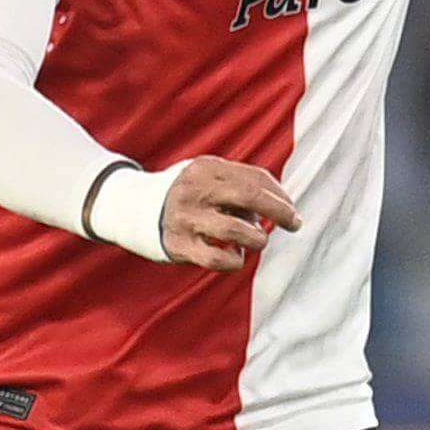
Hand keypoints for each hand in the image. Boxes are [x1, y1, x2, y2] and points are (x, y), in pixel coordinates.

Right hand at [158, 157, 300, 271]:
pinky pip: (219, 260)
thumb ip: (243, 184)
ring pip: (238, 232)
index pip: (255, 179)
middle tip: (295, 224)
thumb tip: (283, 205)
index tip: (292, 211)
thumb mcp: (209, 176)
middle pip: (250, 197)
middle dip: (280, 212)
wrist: (135, 208)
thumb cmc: (189, 193)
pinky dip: (235, 261)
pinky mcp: (179, 245)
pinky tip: (235, 255)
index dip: (280, 196)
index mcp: (206, 168)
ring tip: (256, 240)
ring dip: (257, 239)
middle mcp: (195, 190)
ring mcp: (186, 218)